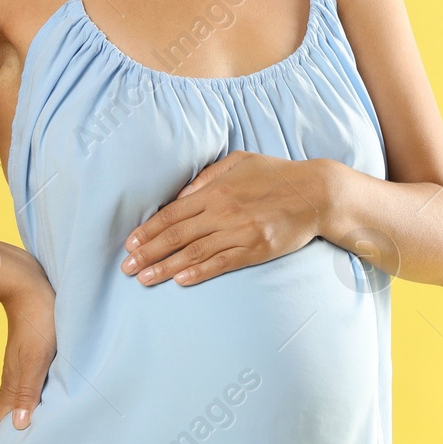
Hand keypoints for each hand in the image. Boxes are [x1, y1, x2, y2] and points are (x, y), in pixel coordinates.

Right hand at [0, 268, 55, 443]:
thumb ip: (28, 392)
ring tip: (30, 440)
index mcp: (11, 385)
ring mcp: (20, 368)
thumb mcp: (37, 358)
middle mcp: (13, 380)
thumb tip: (18, 428)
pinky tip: (44, 403)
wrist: (28, 285)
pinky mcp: (29, 356)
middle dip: (6, 440)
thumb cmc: (37, 320)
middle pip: (4, 417)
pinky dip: (31, 403)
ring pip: (17, 402)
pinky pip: (27, 387)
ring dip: (21, 421)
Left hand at [119, 151, 331, 286]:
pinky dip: (199, 272)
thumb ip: (207, 178)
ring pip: (194, 253)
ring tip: (144, 279)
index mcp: (216, 191)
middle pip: (176, 236)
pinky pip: (222, 263)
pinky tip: (180, 280)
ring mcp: (239, 232)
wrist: (316, 193)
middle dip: (148, 253)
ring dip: (166, 267)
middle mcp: (223, 212)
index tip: (130, 244)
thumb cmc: (276, 175)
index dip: (148, 230)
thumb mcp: (239, 162)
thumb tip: (181, 196)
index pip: (172, 214)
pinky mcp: (255, 249)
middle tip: (126, 268)